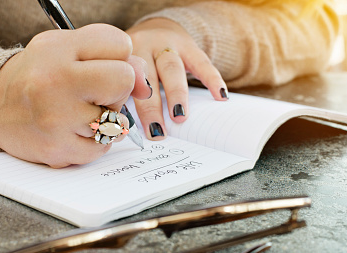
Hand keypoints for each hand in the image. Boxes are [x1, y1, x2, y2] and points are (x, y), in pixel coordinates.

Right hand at [0, 24, 150, 167]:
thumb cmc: (37, 74)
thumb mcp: (68, 47)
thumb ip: (111, 52)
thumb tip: (144, 85)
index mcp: (59, 51)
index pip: (122, 47)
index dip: (116, 58)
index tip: (97, 65)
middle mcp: (56, 84)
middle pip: (124, 82)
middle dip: (115, 88)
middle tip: (90, 91)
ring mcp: (57, 120)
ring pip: (116, 120)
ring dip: (105, 118)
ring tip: (77, 111)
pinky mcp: (59, 150)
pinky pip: (103, 148)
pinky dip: (95, 141)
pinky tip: (75, 130)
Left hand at [127, 18, 227, 139]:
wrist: (158, 27)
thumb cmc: (140, 61)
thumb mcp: (129, 71)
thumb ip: (129, 94)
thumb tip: (132, 129)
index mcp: (126, 57)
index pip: (126, 82)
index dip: (128, 104)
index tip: (129, 128)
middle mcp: (145, 46)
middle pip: (148, 76)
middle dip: (152, 106)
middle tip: (157, 130)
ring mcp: (168, 44)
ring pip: (172, 69)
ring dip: (176, 95)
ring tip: (180, 117)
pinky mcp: (190, 46)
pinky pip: (202, 63)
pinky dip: (212, 80)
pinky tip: (220, 96)